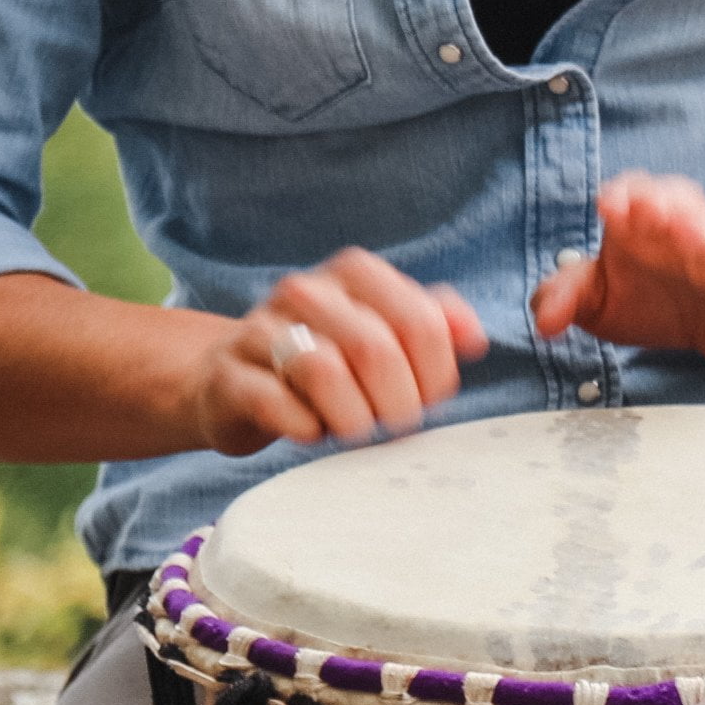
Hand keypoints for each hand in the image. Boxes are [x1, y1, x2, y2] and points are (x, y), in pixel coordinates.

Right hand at [196, 249, 486, 455]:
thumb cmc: (325, 355)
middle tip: (397, 423)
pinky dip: (307, 427)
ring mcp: (260, 331)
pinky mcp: (229, 377)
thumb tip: (474, 339)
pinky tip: (314, 431)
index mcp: (354, 274)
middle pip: (375, 348)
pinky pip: (276, 403)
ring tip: (358, 429)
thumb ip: (435, 323)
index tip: (433, 399)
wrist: (231, 380)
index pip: (420, 320)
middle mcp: (306, 292)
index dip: (437, 371)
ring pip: (325, 372)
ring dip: (354, 416)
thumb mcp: (383, 329)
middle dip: (399, 401)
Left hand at [530, 173, 704, 373]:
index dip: (624, 194)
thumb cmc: (653, 304)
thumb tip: (543, 321)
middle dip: (664, 201)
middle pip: (679, 196)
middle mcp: (685, 227)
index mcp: (642, 224)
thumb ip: (563, 300)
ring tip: (689, 238)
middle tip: (650, 212)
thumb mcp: (598, 304)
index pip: (634, 191)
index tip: (610, 207)